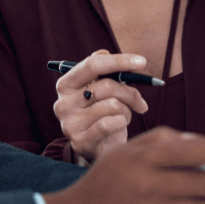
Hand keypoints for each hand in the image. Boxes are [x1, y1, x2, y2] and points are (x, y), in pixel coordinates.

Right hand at [53, 49, 149, 163]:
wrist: (98, 149)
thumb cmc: (103, 113)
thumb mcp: (101, 90)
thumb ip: (105, 71)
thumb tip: (109, 54)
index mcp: (66, 84)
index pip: (93, 64)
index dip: (119, 60)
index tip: (142, 62)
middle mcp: (62, 102)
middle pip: (107, 85)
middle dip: (130, 92)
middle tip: (141, 102)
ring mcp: (69, 123)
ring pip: (113, 106)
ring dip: (126, 111)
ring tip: (122, 117)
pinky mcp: (79, 142)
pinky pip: (112, 124)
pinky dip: (122, 123)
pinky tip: (119, 127)